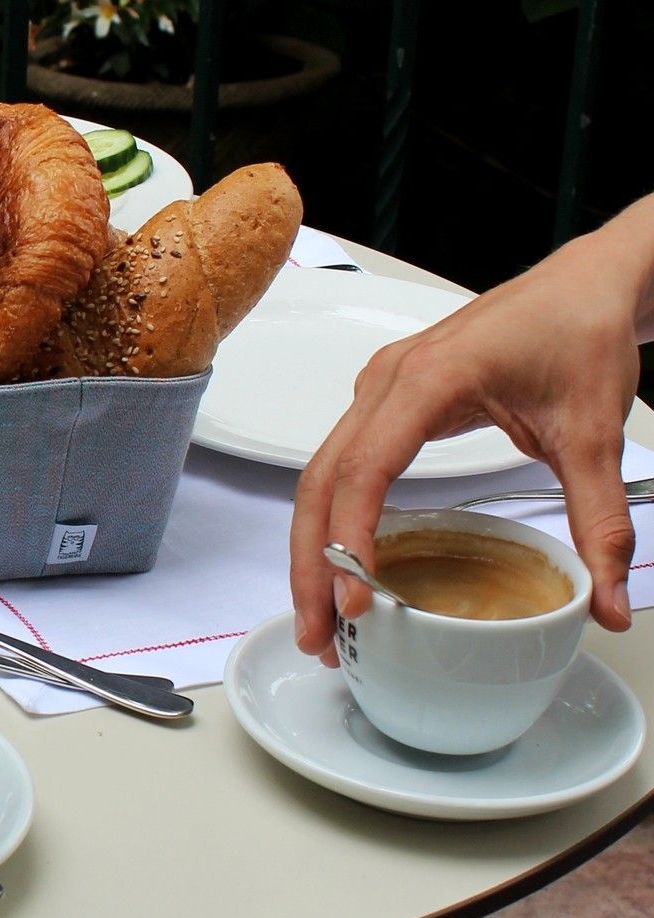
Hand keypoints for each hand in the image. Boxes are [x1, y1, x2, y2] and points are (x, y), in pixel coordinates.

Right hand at [290, 231, 643, 665]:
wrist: (586, 283)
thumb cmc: (579, 331)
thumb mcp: (593, 434)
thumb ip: (598, 522)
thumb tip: (606, 603)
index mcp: (429, 380)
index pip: (364, 471)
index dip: (350, 540)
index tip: (355, 599)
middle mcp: (387, 382)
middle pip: (320, 481)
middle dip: (311, 563)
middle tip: (317, 633)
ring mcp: (379, 389)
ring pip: (320, 475)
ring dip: (313, 546)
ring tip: (322, 614)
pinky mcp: (385, 401)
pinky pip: (340, 464)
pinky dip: (332, 519)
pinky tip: (343, 563)